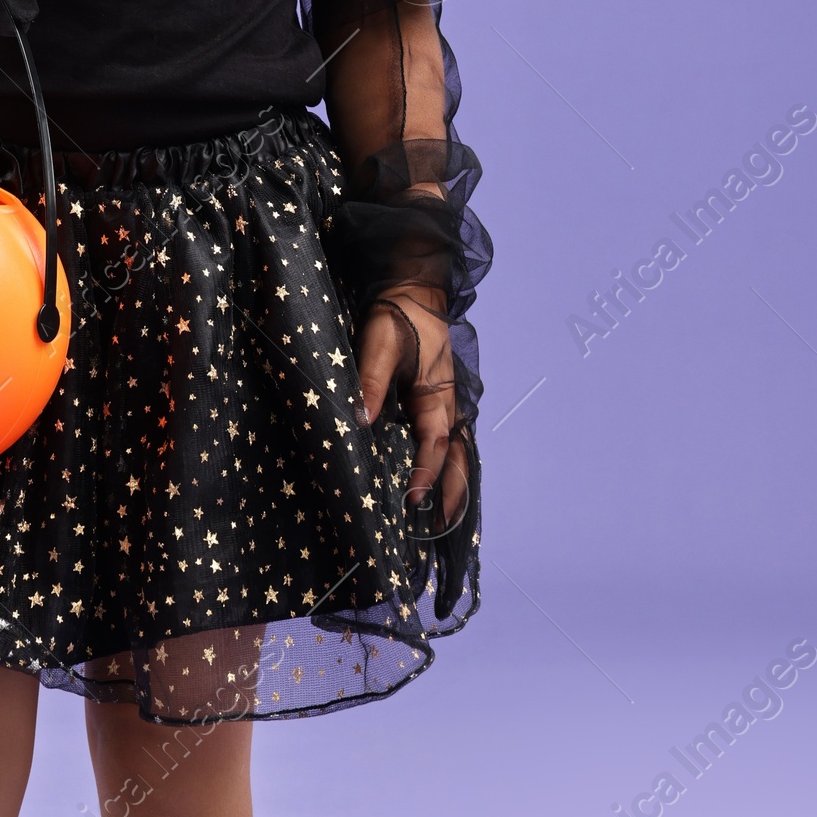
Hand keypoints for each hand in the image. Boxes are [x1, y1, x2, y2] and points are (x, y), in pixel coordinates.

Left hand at [356, 287, 466, 528]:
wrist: (412, 289)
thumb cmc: (398, 316)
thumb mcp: (379, 345)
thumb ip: (371, 382)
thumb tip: (360, 421)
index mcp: (436, 394)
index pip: (434, 444)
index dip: (427, 473)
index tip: (415, 500)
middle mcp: (446, 403)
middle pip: (456, 456)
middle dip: (452, 491)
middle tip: (443, 527)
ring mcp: (443, 400)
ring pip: (455, 449)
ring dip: (452, 481)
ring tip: (444, 515)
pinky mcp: (434, 396)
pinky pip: (446, 437)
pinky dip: (446, 462)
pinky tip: (436, 477)